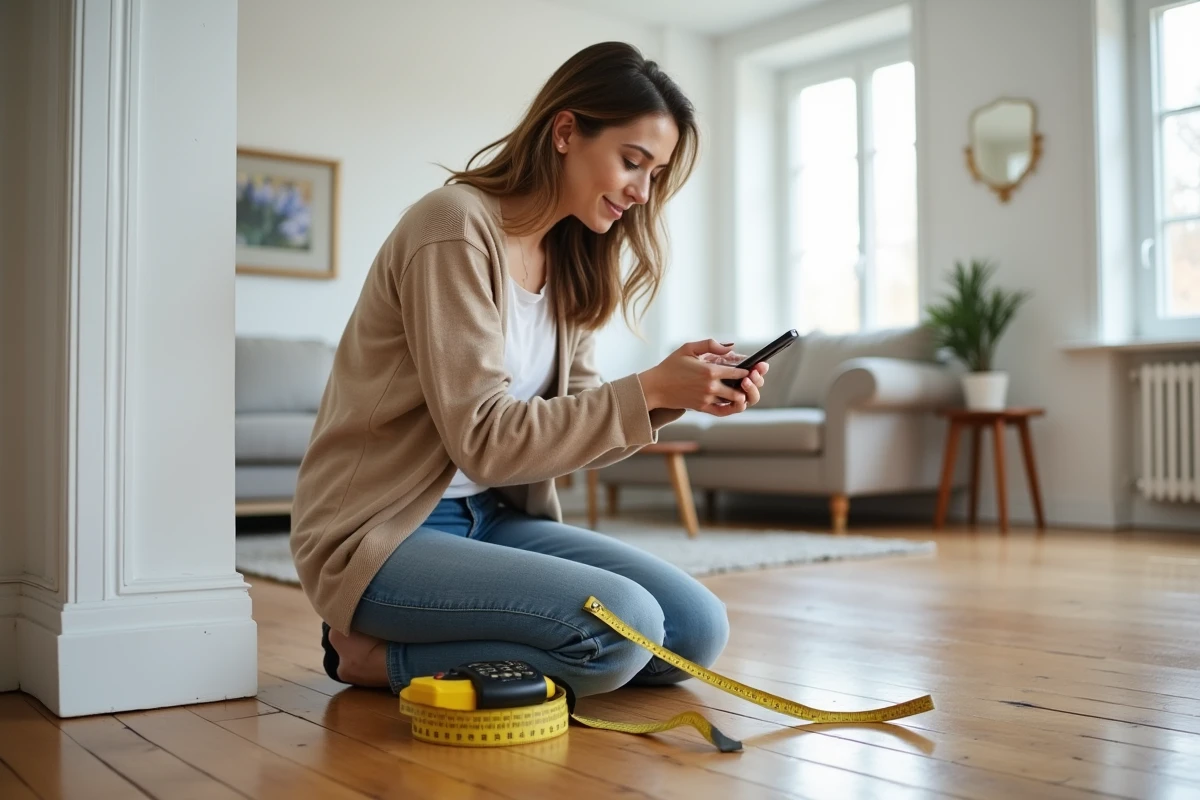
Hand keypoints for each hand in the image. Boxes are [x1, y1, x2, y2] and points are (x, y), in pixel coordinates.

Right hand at [638, 340, 768, 416]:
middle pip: (740, 389)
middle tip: (751, 382)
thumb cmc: (671, 366)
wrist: (655, 387)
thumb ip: (711, 345)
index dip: (748, 370)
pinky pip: (723, 412)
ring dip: (741, 397)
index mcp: (709, 370)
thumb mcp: (688, 348)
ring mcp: (707, 399)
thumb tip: (731, 347)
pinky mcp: (702, 408)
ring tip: (743, 391)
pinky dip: (732, 408)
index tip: (752, 369)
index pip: (739, 372)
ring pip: (733, 402)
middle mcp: (711, 386)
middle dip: (748, 385)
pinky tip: (734, 402)